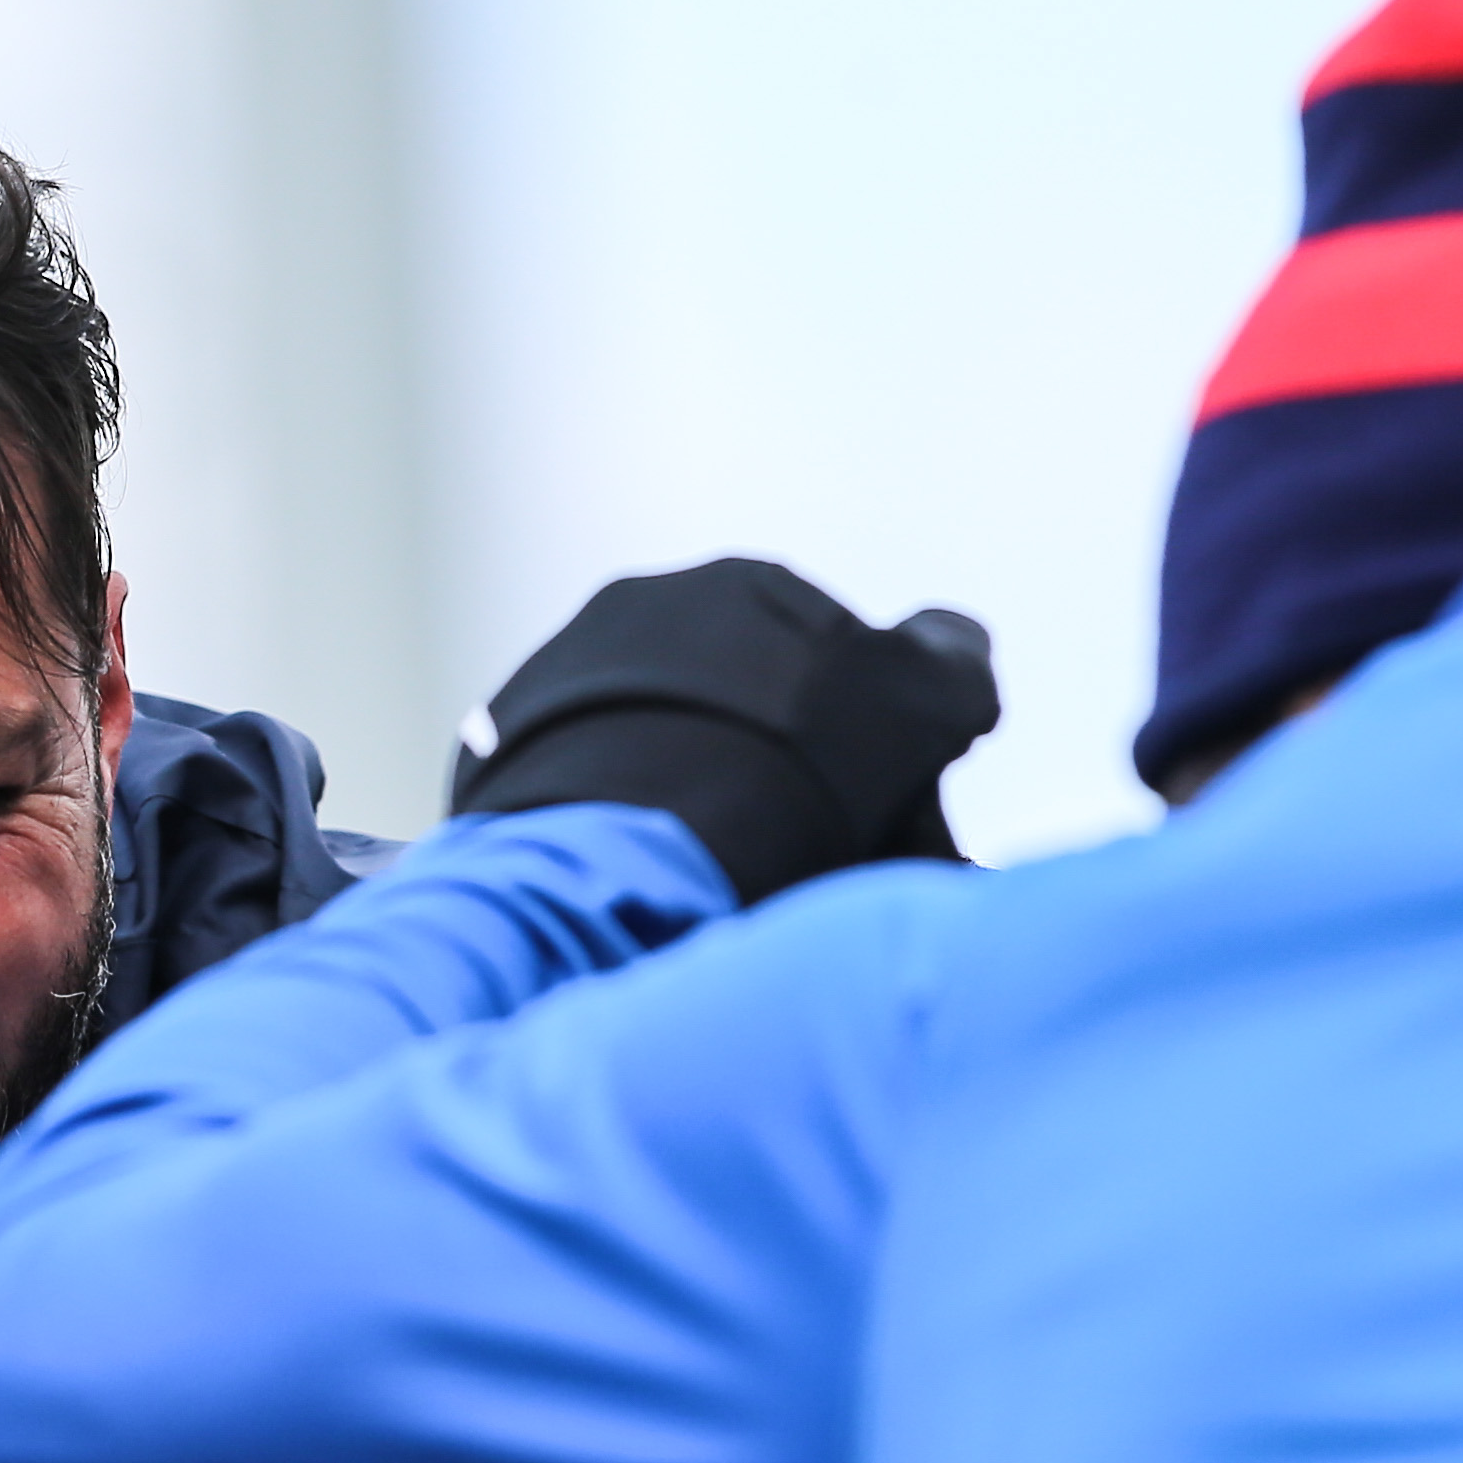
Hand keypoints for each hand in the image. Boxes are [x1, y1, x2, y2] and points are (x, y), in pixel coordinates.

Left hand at [449, 558, 997, 903]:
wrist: (639, 841)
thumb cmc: (797, 771)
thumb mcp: (926, 705)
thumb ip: (952, 667)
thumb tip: (958, 650)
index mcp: (751, 586)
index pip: (826, 659)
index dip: (861, 745)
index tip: (867, 812)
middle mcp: (646, 609)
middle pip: (733, 699)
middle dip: (770, 764)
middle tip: (792, 854)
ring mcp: (564, 675)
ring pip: (656, 742)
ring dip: (690, 792)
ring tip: (715, 875)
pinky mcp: (503, 750)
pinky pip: (586, 788)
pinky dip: (620, 823)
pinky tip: (647, 877)